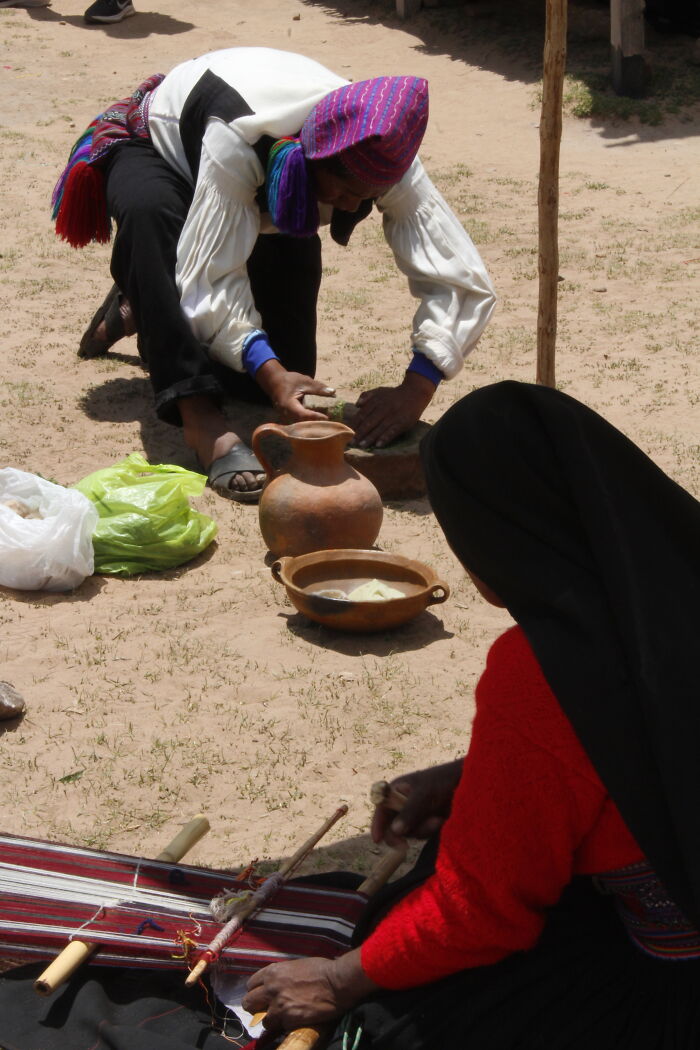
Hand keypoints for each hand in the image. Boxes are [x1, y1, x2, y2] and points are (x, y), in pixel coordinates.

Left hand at [242, 950, 377, 1032]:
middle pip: (249, 1003)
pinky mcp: (289, 1019)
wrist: (336, 982)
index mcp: (273, 972)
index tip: (261, 997)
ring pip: (263, 1021)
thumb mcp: (296, 966)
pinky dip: (286, 1027)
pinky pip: (280, 1028)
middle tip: (266, 1011)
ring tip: (284, 1018)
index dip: (256, 992)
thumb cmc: (321, 970)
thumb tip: (277, 986)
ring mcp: (279, 1005)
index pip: (251, 985)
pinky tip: (296, 1021)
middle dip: (256, 1008)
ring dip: (272, 1021)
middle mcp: (271, 988)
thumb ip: (281, 977)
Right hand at [256, 360, 335, 423]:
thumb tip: (333, 392)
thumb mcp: (304, 380)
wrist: (275, 382)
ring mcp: (286, 418)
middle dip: (316, 423)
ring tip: (327, 423)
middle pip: (302, 423)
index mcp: (288, 404)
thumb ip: (318, 387)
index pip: (303, 414)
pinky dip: (309, 422)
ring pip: (301, 425)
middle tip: (330, 422)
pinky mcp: (289, 419)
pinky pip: (300, 423)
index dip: (315, 417)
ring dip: (313, 424)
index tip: (327, 417)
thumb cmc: (289, 380)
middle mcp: (286, 414)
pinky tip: (320, 421)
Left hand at [352, 372, 435, 448]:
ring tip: (362, 445)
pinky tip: (378, 445)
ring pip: (379, 428)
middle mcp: (384, 408)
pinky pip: (392, 432)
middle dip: (359, 433)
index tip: (347, 432)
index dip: (354, 424)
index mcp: (377, 401)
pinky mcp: (403, 422)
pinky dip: (385, 438)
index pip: (362, 414)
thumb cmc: (394, 394)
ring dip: (370, 438)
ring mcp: (394, 416)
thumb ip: (367, 396)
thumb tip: (357, 405)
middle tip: (351, 443)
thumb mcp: (380, 391)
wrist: (415, 392)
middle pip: (369, 422)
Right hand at [371, 760, 463, 847]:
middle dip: (402, 832)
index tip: (377, 840)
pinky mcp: (426, 822)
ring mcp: (415, 814)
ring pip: (408, 832)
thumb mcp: (425, 794)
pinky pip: (421, 834)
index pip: (381, 808)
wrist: (466, 783)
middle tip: (404, 846)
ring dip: (422, 830)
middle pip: (392, 825)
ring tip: (436, 819)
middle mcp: (402, 803)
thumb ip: (410, 811)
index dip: (378, 824)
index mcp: (396, 790)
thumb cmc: (443, 781)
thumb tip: (395, 830)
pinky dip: (430, 830)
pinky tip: (440, 820)